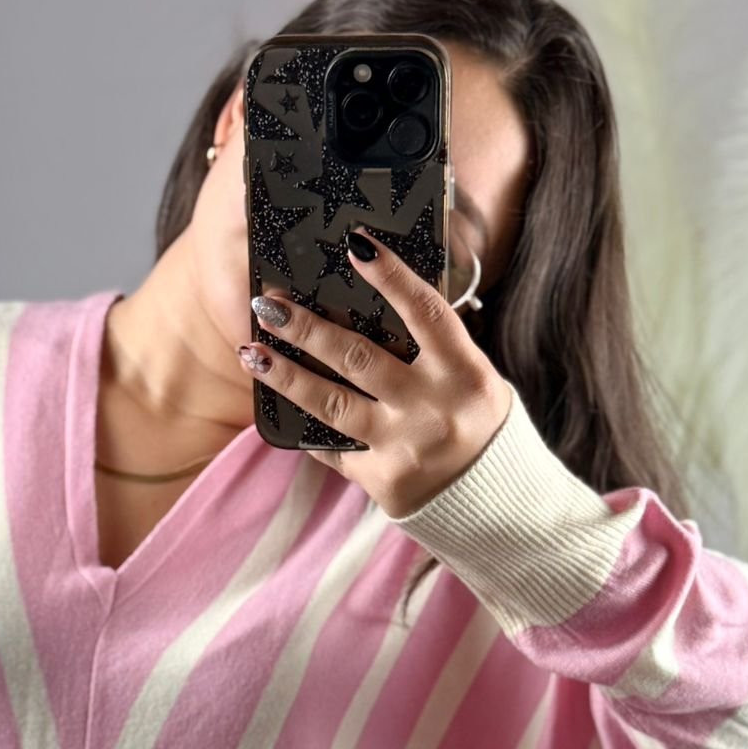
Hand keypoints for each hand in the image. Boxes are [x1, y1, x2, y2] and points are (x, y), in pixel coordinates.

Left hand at [239, 225, 512, 515]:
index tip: (355, 244)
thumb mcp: (473, 379)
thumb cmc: (478, 426)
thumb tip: (376, 302)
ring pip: (332, 404)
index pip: (425, 313)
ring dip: (286, 375)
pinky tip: (278, 408)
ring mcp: (404, 447)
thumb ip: (434, 348)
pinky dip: (308, 427)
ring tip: (253, 351)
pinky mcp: (382, 480)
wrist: (494, 504)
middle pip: (359, 357)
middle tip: (270, 303)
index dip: (391, 277)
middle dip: (308, 328)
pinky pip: (335, 447)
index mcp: (465, 374)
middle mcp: (433, 409)